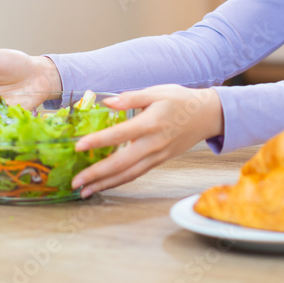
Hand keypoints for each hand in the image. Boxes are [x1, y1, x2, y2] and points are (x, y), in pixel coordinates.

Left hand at [70, 84, 223, 197]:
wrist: (207, 116)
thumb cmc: (181, 101)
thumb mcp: (157, 92)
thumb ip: (131, 98)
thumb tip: (106, 102)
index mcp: (150, 123)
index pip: (120, 134)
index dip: (98, 141)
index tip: (78, 146)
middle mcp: (153, 144)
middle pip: (121, 163)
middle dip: (97, 174)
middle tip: (76, 182)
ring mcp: (157, 156)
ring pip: (128, 174)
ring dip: (105, 184)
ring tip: (84, 192)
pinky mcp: (159, 161)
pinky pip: (136, 174)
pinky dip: (118, 182)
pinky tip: (104, 185)